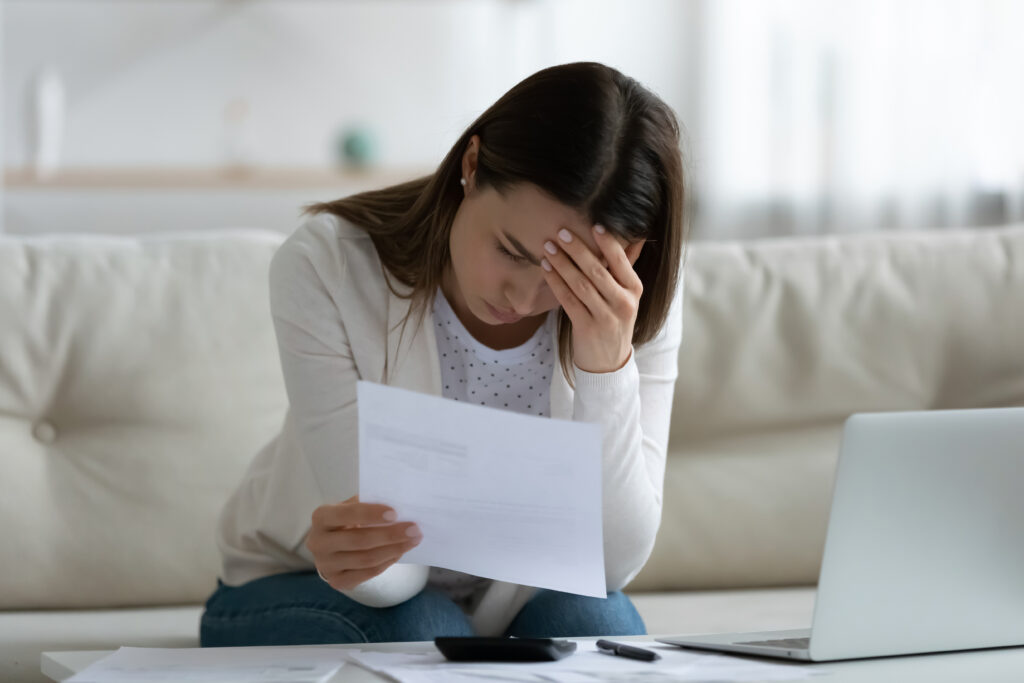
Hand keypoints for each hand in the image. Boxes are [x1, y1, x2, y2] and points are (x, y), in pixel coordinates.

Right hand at [306, 495, 421, 590]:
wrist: (333, 547)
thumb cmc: (347, 520)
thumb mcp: (351, 506)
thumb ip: (367, 503)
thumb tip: (397, 501)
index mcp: (321, 517)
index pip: (345, 514)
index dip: (370, 514)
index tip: (395, 513)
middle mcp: (318, 542)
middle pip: (359, 540)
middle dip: (390, 534)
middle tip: (414, 529)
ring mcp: (326, 565)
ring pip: (366, 559)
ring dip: (394, 549)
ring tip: (413, 540)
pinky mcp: (337, 581)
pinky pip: (368, 573)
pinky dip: (387, 562)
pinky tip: (400, 552)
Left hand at [540, 225, 643, 373]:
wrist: (609, 362)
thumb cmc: (615, 320)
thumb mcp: (626, 295)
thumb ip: (625, 266)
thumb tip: (636, 235)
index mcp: (634, 289)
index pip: (621, 262)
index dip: (608, 243)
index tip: (594, 224)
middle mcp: (623, 303)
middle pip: (597, 271)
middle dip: (577, 250)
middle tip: (561, 232)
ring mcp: (605, 317)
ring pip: (580, 285)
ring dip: (562, 264)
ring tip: (548, 247)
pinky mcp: (586, 328)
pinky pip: (568, 300)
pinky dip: (556, 283)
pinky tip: (546, 269)